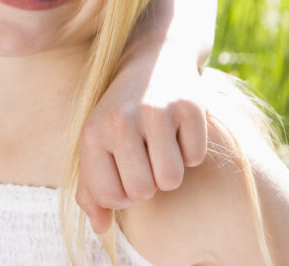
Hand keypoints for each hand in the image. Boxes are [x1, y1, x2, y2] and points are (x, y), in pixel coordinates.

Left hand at [75, 54, 207, 233]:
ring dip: (171, 169)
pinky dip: (191, 150)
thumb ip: (93, 188)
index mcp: (93, 132)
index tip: (125, 172)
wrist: (153, 60)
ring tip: (161, 142)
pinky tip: (179, 127)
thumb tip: (100, 228)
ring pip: (171, 179)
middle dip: (149, 182)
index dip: (124, 194)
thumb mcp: (98, 143)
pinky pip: (196, 158)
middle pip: (143, 190)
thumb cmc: (122, 113)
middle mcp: (120, 120)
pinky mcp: (189, 106)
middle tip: (146, 156)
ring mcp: (156, 111)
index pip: (110, 196)